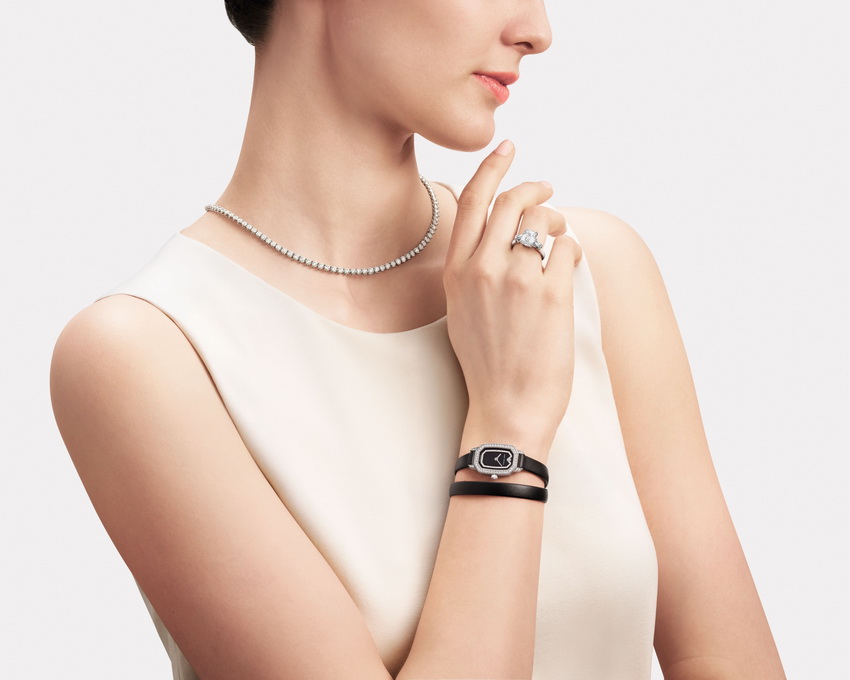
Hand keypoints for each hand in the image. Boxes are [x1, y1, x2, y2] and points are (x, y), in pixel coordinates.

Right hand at [443, 140, 582, 444]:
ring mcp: (515, 279)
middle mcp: (481, 268)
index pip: (473, 201)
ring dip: (555, 224)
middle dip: (534, 189)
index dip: (492, 167)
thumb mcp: (463, 309)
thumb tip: (503, 233)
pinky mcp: (549, 294)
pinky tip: (566, 273)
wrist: (506, 407)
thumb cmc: (488, 362)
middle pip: (512, 201)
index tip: (507, 148)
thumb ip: (474, 268)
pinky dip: (571, 255)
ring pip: (543, 221)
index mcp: (456, 271)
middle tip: (547, 189)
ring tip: (557, 240)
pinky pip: (568, 250)